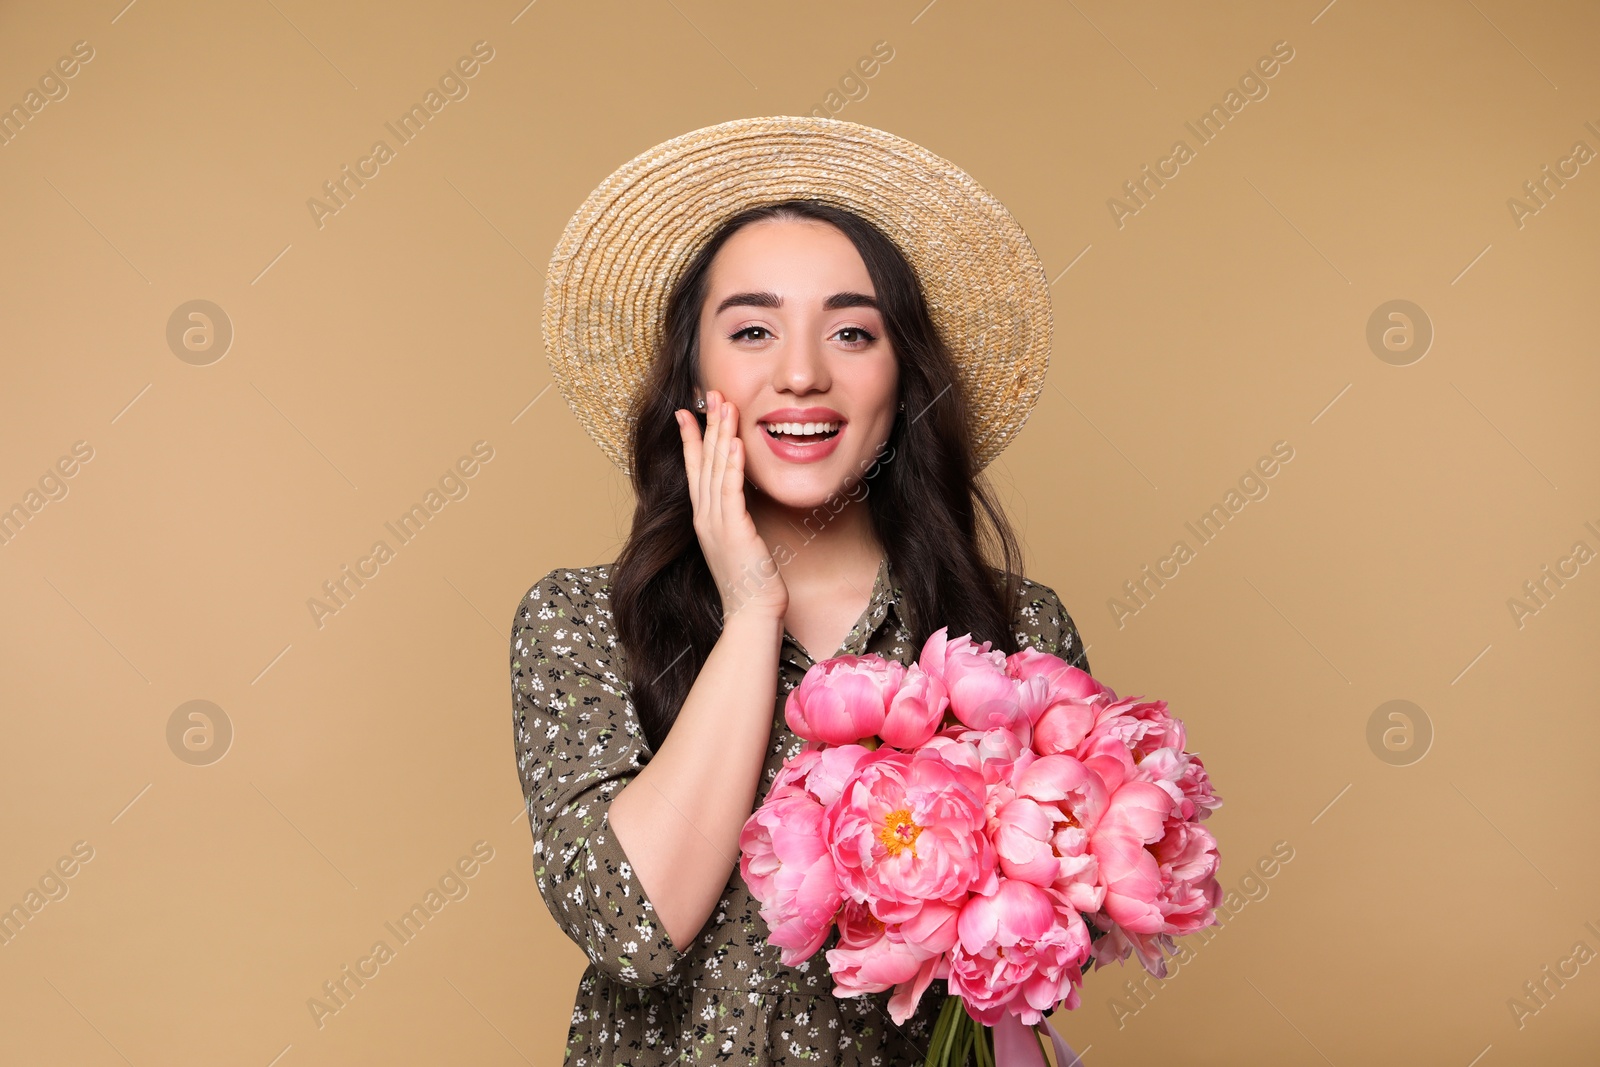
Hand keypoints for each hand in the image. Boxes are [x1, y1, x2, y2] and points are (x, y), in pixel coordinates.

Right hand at [675, 390, 788, 623]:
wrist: (751, 614)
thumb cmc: (749, 583)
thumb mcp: (738, 543)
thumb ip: (735, 519)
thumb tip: (740, 503)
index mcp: (704, 519)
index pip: (694, 470)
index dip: (691, 439)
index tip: (688, 412)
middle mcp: (704, 517)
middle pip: (703, 462)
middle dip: (707, 425)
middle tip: (710, 393)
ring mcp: (716, 524)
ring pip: (715, 470)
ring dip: (719, 435)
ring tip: (723, 405)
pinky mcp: (733, 531)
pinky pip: (731, 491)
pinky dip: (732, 466)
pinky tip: (734, 443)